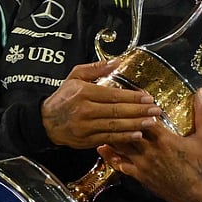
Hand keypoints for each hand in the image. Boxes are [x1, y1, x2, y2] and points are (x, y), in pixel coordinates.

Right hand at [41, 60, 161, 148]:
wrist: (46, 121)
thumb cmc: (63, 97)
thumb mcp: (75, 76)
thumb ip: (96, 69)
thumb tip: (117, 61)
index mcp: (84, 92)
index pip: (113, 95)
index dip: (132, 97)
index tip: (148, 97)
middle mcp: (85, 110)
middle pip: (117, 111)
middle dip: (139, 111)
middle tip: (156, 110)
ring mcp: (85, 127)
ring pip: (115, 126)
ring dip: (135, 124)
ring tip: (151, 122)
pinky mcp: (86, 140)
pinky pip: (109, 138)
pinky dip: (124, 137)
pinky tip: (137, 134)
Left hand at [97, 88, 201, 201]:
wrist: (196, 196)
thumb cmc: (201, 166)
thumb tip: (201, 91)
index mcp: (165, 139)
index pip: (146, 118)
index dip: (138, 106)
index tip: (132, 95)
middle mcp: (150, 150)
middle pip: (129, 131)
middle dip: (120, 118)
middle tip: (109, 106)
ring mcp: (142, 164)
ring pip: (122, 147)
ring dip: (112, 134)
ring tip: (100, 123)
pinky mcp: (139, 176)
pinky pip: (120, 165)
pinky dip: (110, 156)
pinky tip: (102, 148)